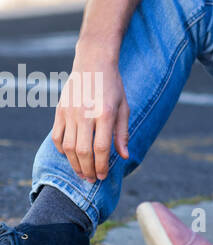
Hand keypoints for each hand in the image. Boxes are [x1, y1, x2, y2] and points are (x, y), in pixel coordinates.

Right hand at [52, 52, 128, 182]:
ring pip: (68, 147)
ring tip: (82, 173)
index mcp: (105, 113)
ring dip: (74, 164)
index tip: (103, 176)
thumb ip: (122, 133)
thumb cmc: (113, 86)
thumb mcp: (124, 107)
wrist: (93, 64)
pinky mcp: (59, 111)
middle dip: (87, 170)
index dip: (101, 166)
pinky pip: (57, 137)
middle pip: (83, 151)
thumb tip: (124, 156)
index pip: (101, 148)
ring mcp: (70, 113)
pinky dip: (62, 150)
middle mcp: (85, 114)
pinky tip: (70, 156)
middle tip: (92, 180)